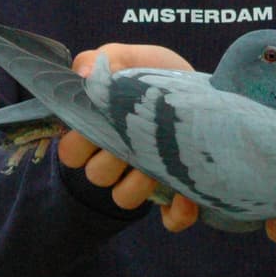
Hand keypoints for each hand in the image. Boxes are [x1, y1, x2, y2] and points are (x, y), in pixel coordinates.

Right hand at [57, 44, 193, 216]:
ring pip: (125, 199)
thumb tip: (83, 73)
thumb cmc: (157, 74)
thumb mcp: (132, 58)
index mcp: (98, 132)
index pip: (71, 153)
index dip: (80, 144)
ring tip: (162, 159)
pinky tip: (188, 196)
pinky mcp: (176, 194)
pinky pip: (171, 218)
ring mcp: (146, 180)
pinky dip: (178, 212)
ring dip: (140, 183)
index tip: (100, 123)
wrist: (204, 86)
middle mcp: (117, 161)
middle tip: (136, 136)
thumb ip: (105, 59)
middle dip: (113, 159)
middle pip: (97, 176)